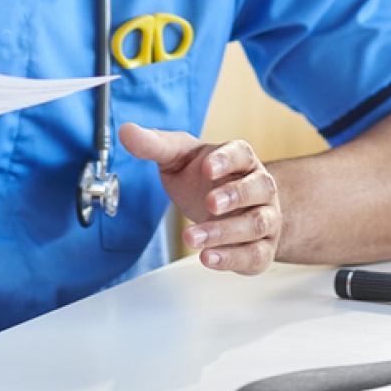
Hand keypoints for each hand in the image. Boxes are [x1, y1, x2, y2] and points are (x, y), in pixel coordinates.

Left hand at [118, 122, 281, 275]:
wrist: (221, 208)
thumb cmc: (201, 178)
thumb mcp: (176, 157)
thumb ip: (154, 145)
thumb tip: (126, 131)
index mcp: (240, 159)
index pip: (241, 154)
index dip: (227, 160)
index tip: (207, 167)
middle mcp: (259, 187)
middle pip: (258, 188)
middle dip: (234, 196)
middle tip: (209, 203)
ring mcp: (264, 217)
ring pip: (256, 224)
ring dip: (224, 232)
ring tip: (191, 238)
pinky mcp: (260, 248)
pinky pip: (254, 254)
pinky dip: (232, 259)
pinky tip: (207, 258)